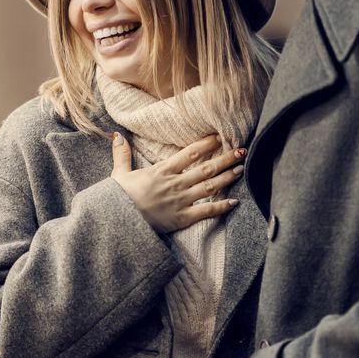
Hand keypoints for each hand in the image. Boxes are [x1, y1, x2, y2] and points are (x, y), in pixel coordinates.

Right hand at [111, 133, 243, 233]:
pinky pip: (206, 211)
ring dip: (227, 177)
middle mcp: (175, 183)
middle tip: (242, 150)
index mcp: (161, 170)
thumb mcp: (119, 174)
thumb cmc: (117, 198)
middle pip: (206, 168)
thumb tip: (117, 135)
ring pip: (210, 186)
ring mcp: (180, 201)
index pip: (190, 153)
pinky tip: (234, 203)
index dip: (207, 143)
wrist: (116, 222)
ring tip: (242, 169)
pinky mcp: (182, 218)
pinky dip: (221, 207)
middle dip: (226, 158)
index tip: (220, 136)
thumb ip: (122, 154)